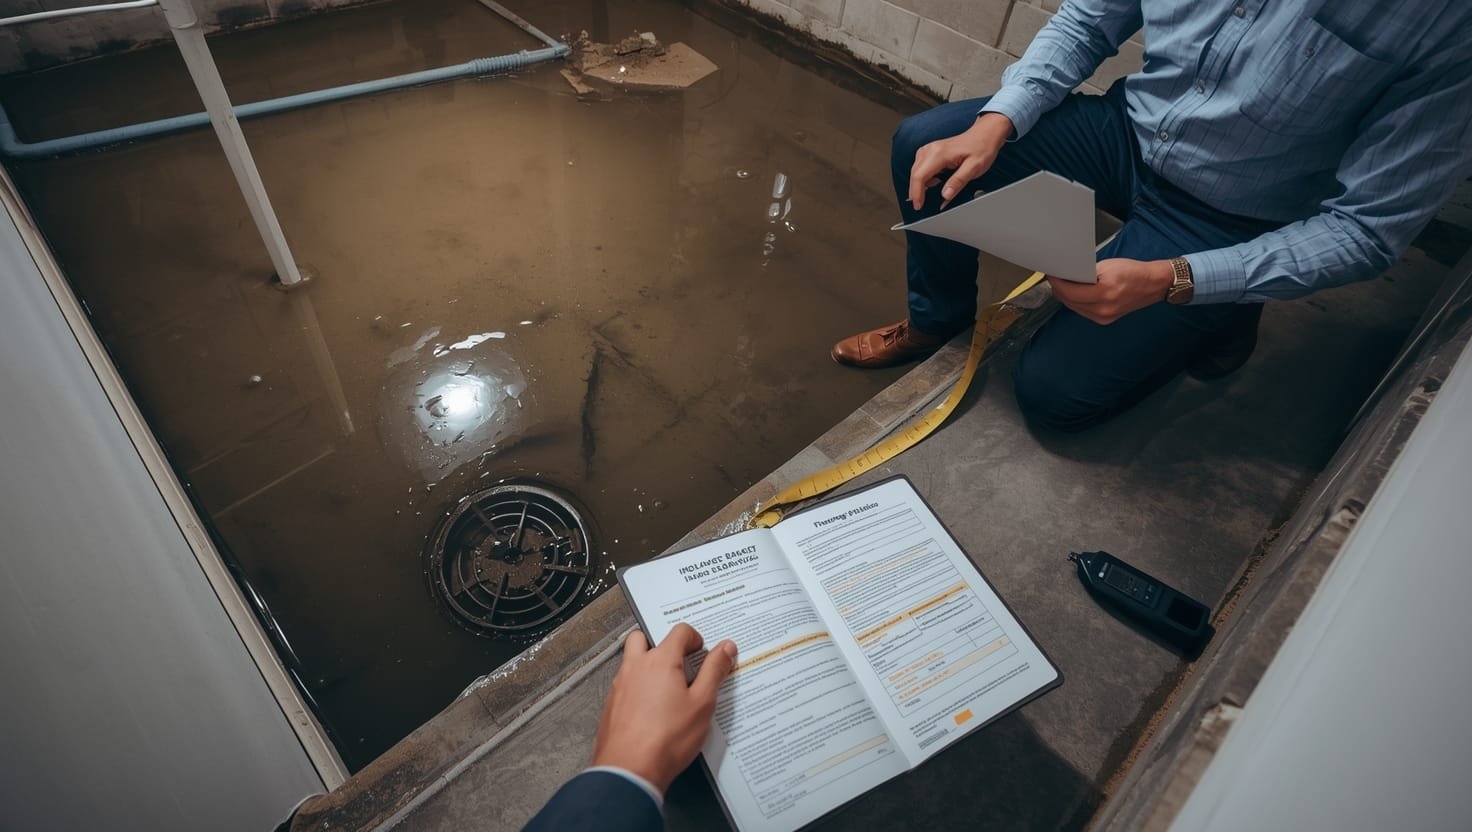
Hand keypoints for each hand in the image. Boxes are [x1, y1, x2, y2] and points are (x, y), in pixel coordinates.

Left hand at [590, 624, 737, 792]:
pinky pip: (625, 684)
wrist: (629, 769)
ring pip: (632, 661)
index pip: (679, 631)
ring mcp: (620, 685)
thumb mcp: (702, 703)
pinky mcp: (612, 704)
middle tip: (680, 663)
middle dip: (663, 644)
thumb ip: (714, 671)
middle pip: (645, 637)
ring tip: (669, 689)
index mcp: (660, 661)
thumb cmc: (667, 739)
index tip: (703, 653)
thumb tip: (725, 648)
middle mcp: (635, 667)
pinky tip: (653, 709)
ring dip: (649, 665)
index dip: (695, 638)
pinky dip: (638, 687)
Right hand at [908, 112, 1014, 209]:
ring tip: (930, 193)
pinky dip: (923, 176)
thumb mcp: (974, 167)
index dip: (916, 193)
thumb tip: (945, 195)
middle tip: (921, 204)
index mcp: (939, 154)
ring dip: (919, 184)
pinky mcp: (932, 150)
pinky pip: (920, 165)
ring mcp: (930, 148)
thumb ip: (958, 181)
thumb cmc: (982, 148)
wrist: (985, 134)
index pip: (919, 176)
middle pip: (915, 173)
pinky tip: (933, 181)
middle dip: (915, 191)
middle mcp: (931, 149)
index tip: (918, 206)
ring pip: (916, 170)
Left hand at [1047, 258, 1174, 324]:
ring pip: (1074, 308)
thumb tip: (1067, 274)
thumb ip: (1085, 272)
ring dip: (1066, 296)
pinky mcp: (1104, 320)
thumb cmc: (1133, 272)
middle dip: (1059, 289)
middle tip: (1056, 277)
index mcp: (1104, 293)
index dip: (1057, 283)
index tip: (1052, 274)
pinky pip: (1082, 311)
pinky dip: (1076, 302)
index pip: (1070, 292)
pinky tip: (1076, 293)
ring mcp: (1103, 317)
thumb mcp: (1107, 266)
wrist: (1152, 284)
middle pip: (1069, 301)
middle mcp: (1103, 309)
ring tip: (1064, 284)